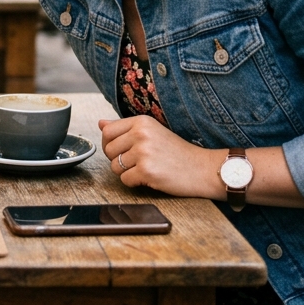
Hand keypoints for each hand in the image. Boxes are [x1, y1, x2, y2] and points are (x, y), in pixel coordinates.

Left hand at [99, 116, 221, 199]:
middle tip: (137, 162)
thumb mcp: (153, 132)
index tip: (121, 150)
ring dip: (127, 172)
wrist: (203, 169)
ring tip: (145, 169)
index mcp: (141, 122)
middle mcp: (141, 134)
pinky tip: (149, 178)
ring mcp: (143, 153)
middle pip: (108, 150)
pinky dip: (134, 183)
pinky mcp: (146, 171)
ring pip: (114, 167)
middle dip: (118, 160)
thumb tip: (100, 123)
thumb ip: (125, 128)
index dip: (110, 144)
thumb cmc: (178, 152)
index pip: (107, 131)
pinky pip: (125, 180)